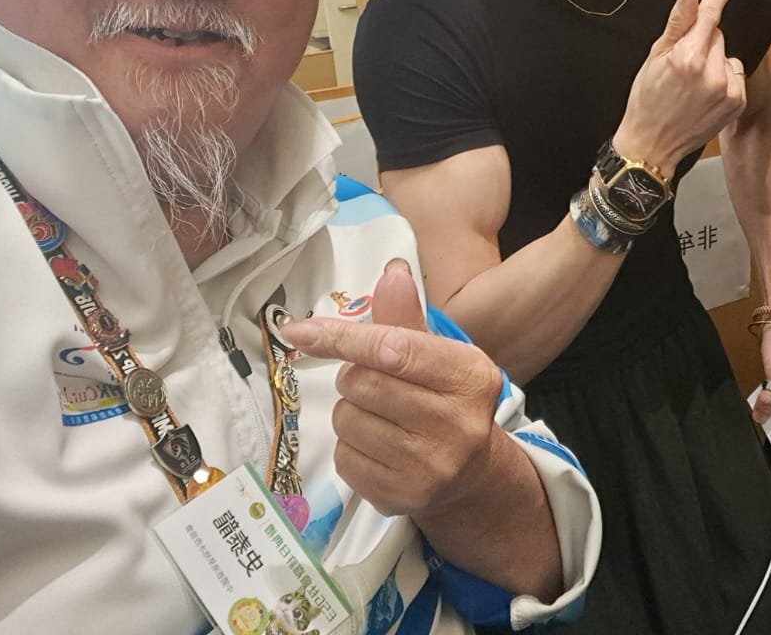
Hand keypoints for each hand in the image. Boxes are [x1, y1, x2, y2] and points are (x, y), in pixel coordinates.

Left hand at [281, 260, 507, 517]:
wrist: (471, 474)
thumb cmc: (447, 401)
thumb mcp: (438, 356)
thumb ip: (407, 319)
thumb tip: (392, 274)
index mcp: (470, 376)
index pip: (394, 349)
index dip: (342, 338)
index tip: (298, 331)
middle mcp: (458, 422)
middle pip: (363, 384)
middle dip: (353, 378)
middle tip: (371, 383)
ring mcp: (432, 466)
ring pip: (347, 421)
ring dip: (349, 413)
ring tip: (378, 417)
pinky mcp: (404, 497)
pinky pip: (344, 459)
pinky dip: (350, 448)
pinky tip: (378, 447)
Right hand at [613, 0, 745, 172]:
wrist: (652, 144)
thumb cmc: (646, 101)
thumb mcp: (655, 56)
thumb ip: (678, 21)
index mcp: (688, 58)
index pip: (709, 16)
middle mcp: (712, 73)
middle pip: (716, 35)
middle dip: (702, 42)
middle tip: (681, 64)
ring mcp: (727, 90)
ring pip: (726, 55)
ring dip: (714, 61)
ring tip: (692, 83)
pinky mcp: (737, 103)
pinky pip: (735, 74)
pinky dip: (723, 78)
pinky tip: (705, 93)